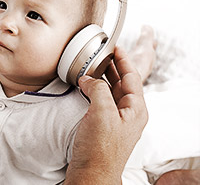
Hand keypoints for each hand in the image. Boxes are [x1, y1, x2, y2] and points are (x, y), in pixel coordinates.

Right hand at [65, 47, 147, 183]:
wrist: (91, 174)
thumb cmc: (100, 149)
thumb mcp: (102, 112)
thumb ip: (98, 89)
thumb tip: (89, 79)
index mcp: (136, 109)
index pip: (132, 77)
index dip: (123, 60)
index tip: (115, 47)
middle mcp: (128, 114)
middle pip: (122, 83)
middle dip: (111, 67)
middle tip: (100, 54)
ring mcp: (116, 120)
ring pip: (110, 92)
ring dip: (101, 78)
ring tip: (90, 66)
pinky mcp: (103, 126)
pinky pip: (101, 102)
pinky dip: (93, 90)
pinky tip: (84, 87)